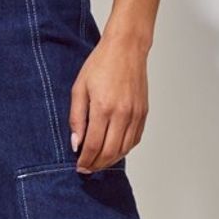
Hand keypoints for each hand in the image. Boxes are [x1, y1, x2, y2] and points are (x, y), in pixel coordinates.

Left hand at [69, 32, 148, 172]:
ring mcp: (135, 115)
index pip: (93, 145)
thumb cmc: (101, 64)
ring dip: (110, 161)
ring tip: (99, 162)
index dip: (85, 160)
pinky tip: (114, 150)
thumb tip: (76, 144)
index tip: (79, 166)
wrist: (126, 48)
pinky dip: (123, 150)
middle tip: (87, 169)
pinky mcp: (143, 114)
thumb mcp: (79, 88)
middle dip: (97, 165)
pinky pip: (134, 140)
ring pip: (123, 150)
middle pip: (109, 152)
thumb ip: (76, 118)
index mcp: (103, 107)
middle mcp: (122, 114)